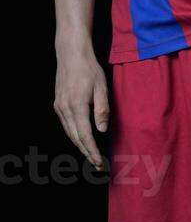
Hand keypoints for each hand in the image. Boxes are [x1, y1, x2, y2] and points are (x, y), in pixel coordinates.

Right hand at [54, 41, 107, 169]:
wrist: (71, 56)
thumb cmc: (90, 70)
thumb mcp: (102, 87)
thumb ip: (102, 109)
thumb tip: (102, 130)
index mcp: (77, 106)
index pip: (85, 136)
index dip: (92, 151)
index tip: (99, 162)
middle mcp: (65, 110)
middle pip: (75, 138)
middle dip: (87, 152)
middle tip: (97, 165)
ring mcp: (59, 107)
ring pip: (69, 132)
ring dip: (80, 145)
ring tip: (91, 154)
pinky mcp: (58, 104)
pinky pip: (66, 124)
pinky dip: (74, 134)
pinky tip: (82, 137)